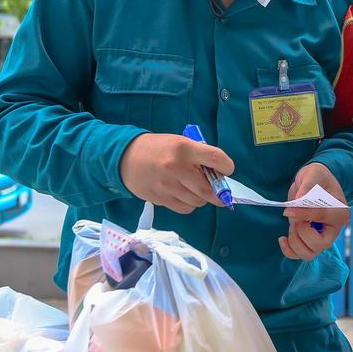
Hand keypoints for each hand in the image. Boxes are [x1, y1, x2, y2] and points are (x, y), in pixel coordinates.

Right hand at [118, 133, 233, 214]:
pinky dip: (190, 204)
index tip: (226, 170)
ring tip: (195, 189)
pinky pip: (185, 208)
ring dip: (202, 198)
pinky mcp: (161, 199)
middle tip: (218, 190)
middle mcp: (177, 167)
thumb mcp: (179, 142)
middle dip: (218, 192)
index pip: (216, 159)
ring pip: (198, 201)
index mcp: (185, 148)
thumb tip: (219, 174)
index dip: (227, 167)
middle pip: (209, 189)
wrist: (125, 158)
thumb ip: (198, 156)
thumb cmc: (158, 148)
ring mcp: (168, 186)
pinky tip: (183, 195)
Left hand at [280, 163, 348, 259]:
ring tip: (292, 226)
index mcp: (340, 212)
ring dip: (295, 241)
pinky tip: (282, 238)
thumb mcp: (314, 173)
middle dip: (301, 232)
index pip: (321, 217)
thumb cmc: (317, 177)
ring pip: (309, 254)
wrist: (314, 183)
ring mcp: (323, 238)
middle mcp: (334, 229)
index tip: (288, 209)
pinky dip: (289, 251)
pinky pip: (300, 255)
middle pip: (319, 245)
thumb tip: (299, 199)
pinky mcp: (310, 241)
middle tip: (295, 217)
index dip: (303, 214)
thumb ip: (308, 184)